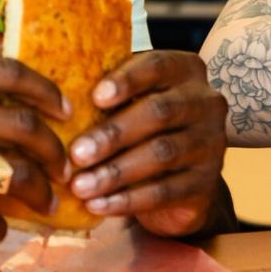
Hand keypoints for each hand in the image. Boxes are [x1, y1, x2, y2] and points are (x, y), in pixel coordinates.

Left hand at [67, 50, 228, 236]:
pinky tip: (98, 205)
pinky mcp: (206, 184)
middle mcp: (206, 103)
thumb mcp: (133, 102)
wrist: (181, 178)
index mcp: (186, 71)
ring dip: (115, 172)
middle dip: (113, 134)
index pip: (158, 66)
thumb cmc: (144, 128)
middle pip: (159, 112)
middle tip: (76, 153)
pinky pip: (165, 192)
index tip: (95, 98)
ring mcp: (211, 144)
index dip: (127, 80)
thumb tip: (58, 101)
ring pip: (161, 154)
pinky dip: (127, 200)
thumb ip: (109, 95)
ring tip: (80, 186)